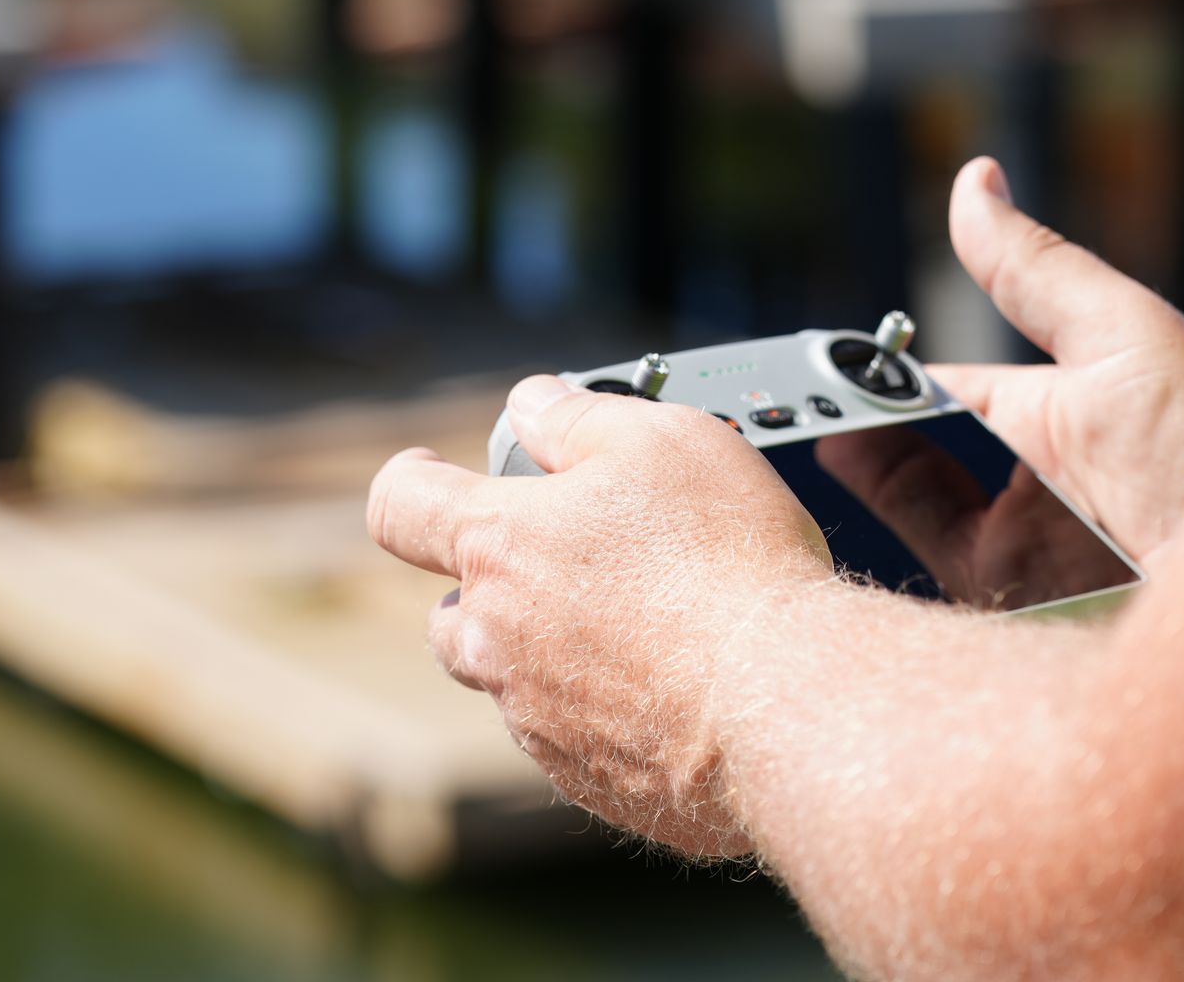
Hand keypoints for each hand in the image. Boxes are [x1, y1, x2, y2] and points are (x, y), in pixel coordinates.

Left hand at [366, 378, 834, 855]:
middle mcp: (497, 639)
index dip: (410, 481)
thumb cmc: (726, 561)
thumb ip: (578, 416)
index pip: (400, 506)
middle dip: (491, 583)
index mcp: (500, 545)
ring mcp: (536, 718)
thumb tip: (535, 404)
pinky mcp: (587, 778)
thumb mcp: (662, 437)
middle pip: (450, 609)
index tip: (427, 476)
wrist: (784, 701)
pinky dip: (608, 709)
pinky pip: (575, 736)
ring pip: (514, 677)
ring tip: (644, 624)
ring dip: (553, 649)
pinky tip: (676, 685)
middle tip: (572, 560)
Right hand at [820, 157, 1183, 600]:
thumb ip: (1032, 268)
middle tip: (800, 389)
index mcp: (1064, 415)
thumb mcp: (1118, 331)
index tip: (831, 359)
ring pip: (915, 499)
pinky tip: (841, 456)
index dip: (894, 376)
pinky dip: (879, 506)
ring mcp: (1024, 542)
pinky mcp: (1015, 594)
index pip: (955, 395)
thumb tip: (975, 182)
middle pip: (926, 449)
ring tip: (807, 413)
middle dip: (863, 419)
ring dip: (859, 455)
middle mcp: (1039, 483)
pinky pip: (926, 552)